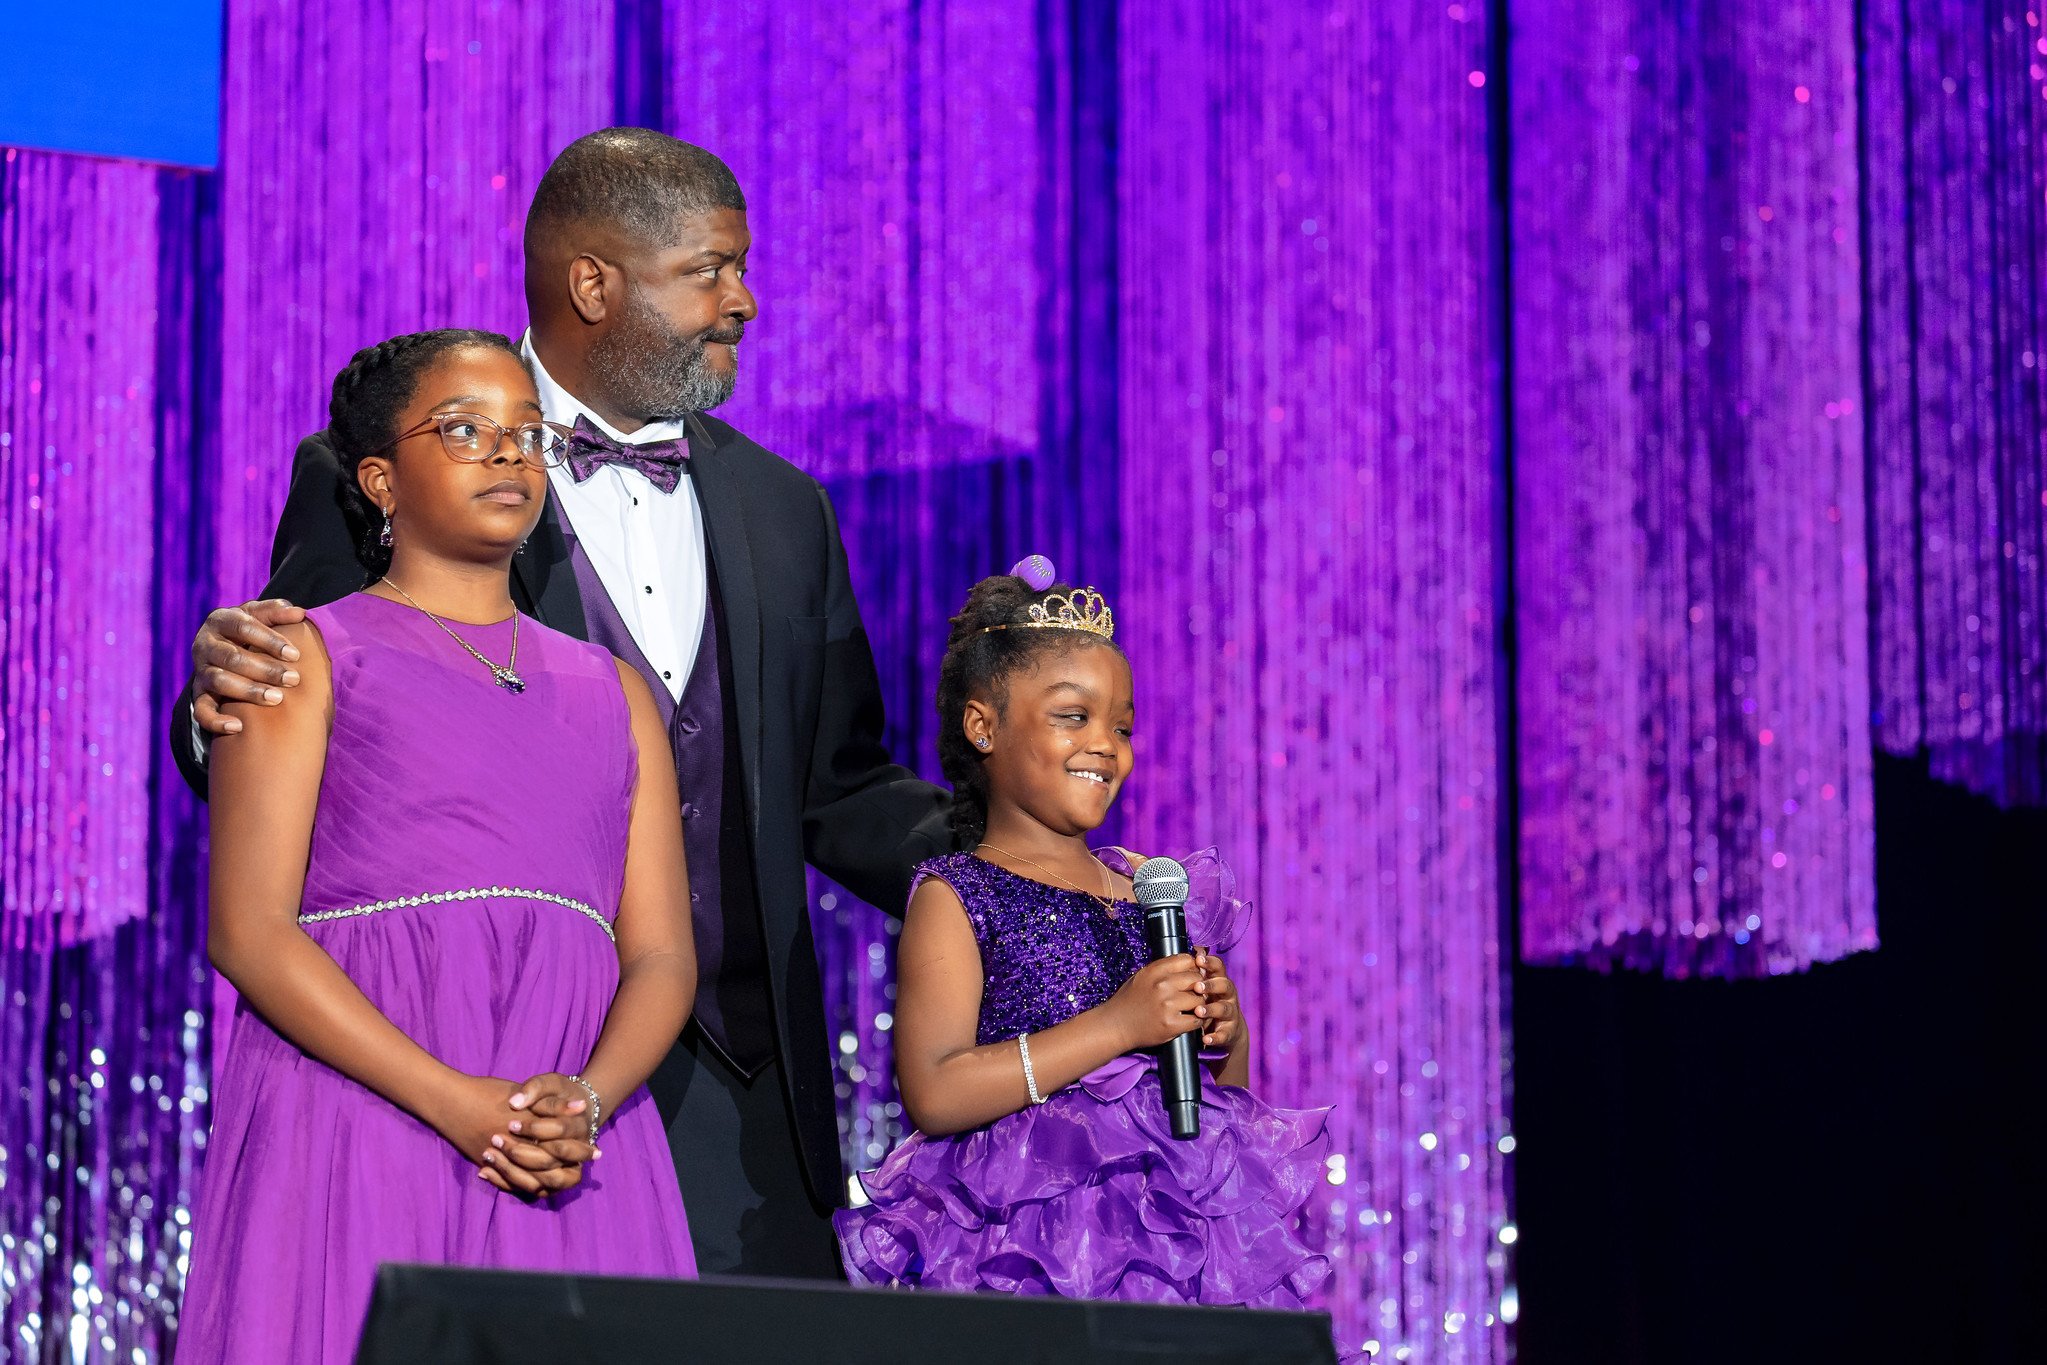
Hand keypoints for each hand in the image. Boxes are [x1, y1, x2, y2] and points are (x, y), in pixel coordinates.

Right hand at [191, 599, 306, 734]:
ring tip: (277, 698)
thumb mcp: (259, 615)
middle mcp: (205, 644)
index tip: (295, 655)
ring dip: (248, 691)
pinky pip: (201, 710)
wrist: (224, 646)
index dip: (269, 640)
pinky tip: (238, 727)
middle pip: (231, 657)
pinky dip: (215, 720)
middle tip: (293, 680)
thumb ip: (276, 611)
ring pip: (219, 681)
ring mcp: (200, 670)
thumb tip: (300, 613)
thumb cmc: (249, 629)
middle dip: (264, 669)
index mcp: (220, 620)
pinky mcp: (198, 693)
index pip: (243, 627)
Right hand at [430, 1074, 590, 1198]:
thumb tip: (580, 1107)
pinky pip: (511, 1182)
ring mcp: (498, 1157)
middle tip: (588, 1164)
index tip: (597, 1151)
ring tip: (569, 1177)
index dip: (579, 1148)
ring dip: (552, 1179)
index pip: (559, 1142)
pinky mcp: (486, 1164)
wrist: (450, 1099)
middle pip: (549, 1164)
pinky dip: (527, 1184)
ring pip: (532, 1179)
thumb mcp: (520, 1091)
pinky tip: (541, 1184)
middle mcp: (512, 1144)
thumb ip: (550, 1103)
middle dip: (571, 1165)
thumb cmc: (487, 1091)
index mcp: (523, 1125)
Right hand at [1105, 953, 1206, 1051]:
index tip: (1191, 976)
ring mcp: (1167, 1005)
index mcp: (1154, 971)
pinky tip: (1188, 1020)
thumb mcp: (1142, 976)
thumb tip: (1192, 962)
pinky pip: (1197, 1019)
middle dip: (1198, 987)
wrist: (1116, 1025)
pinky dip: (1196, 1021)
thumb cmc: (1129, 1000)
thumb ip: (1164, 968)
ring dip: (1199, 1005)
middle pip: (1196, 979)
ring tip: (1191, 1009)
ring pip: (1199, 999)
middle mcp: (1162, 985)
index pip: (1187, 960)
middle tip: (1192, 994)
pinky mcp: (1171, 1024)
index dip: (1193, 968)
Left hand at [1193, 948, 1243, 1051]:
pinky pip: (1224, 1034)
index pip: (1218, 968)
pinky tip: (1206, 1039)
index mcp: (1219, 981)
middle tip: (1198, 986)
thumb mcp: (1203, 986)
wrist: (1226, 1031)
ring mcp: (1230, 1013)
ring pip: (1225, 1009)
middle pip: (1225, 985)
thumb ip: (1197, 971)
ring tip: (1199, 1012)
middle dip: (1212, 985)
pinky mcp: (1229, 1032)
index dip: (1210, 963)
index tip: (1198, 960)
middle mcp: (1227, 995)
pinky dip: (1216, 1037)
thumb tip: (1191, 949)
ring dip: (1212, 1009)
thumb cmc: (1208, 1002)